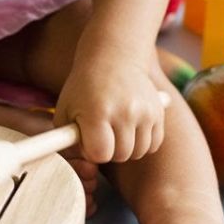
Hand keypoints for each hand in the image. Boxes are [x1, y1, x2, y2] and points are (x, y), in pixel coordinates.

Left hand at [54, 46, 165, 163]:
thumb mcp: (65, 110)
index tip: (88, 138)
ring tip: (115, 131)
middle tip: (102, 134)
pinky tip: (130, 129)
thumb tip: (84, 165)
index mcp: (98, 112)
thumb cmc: (83, 88)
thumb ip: (67, 141)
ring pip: (138, 152)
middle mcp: (125, 112)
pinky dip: (142, 142)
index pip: (100, 154)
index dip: (92, 151)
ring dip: (126, 148)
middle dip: (109, 151)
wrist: (113, 58)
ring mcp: (145, 112)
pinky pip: (153, 144)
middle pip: (121, 155)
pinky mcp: (158, 112)